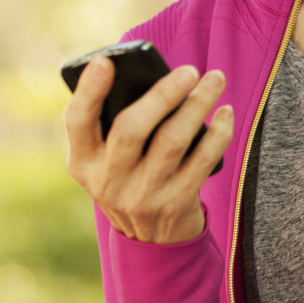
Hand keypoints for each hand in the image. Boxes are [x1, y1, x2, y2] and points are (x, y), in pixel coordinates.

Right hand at [64, 56, 233, 243]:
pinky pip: (202, 161)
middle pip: (130, 129)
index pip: (77, 122)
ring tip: (216, 79)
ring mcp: (142, 195)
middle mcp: (108, 181)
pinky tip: (226, 112)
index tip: (105, 62)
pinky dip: (218, 133)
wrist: (150, 240)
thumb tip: (158, 79)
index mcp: (83, 162)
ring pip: (172, 141)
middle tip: (189, 69)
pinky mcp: (176, 204)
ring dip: (198, 105)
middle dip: (162, 95)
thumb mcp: (108, 160)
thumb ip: (118, 125)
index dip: (88, 91)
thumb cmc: (131, 176)